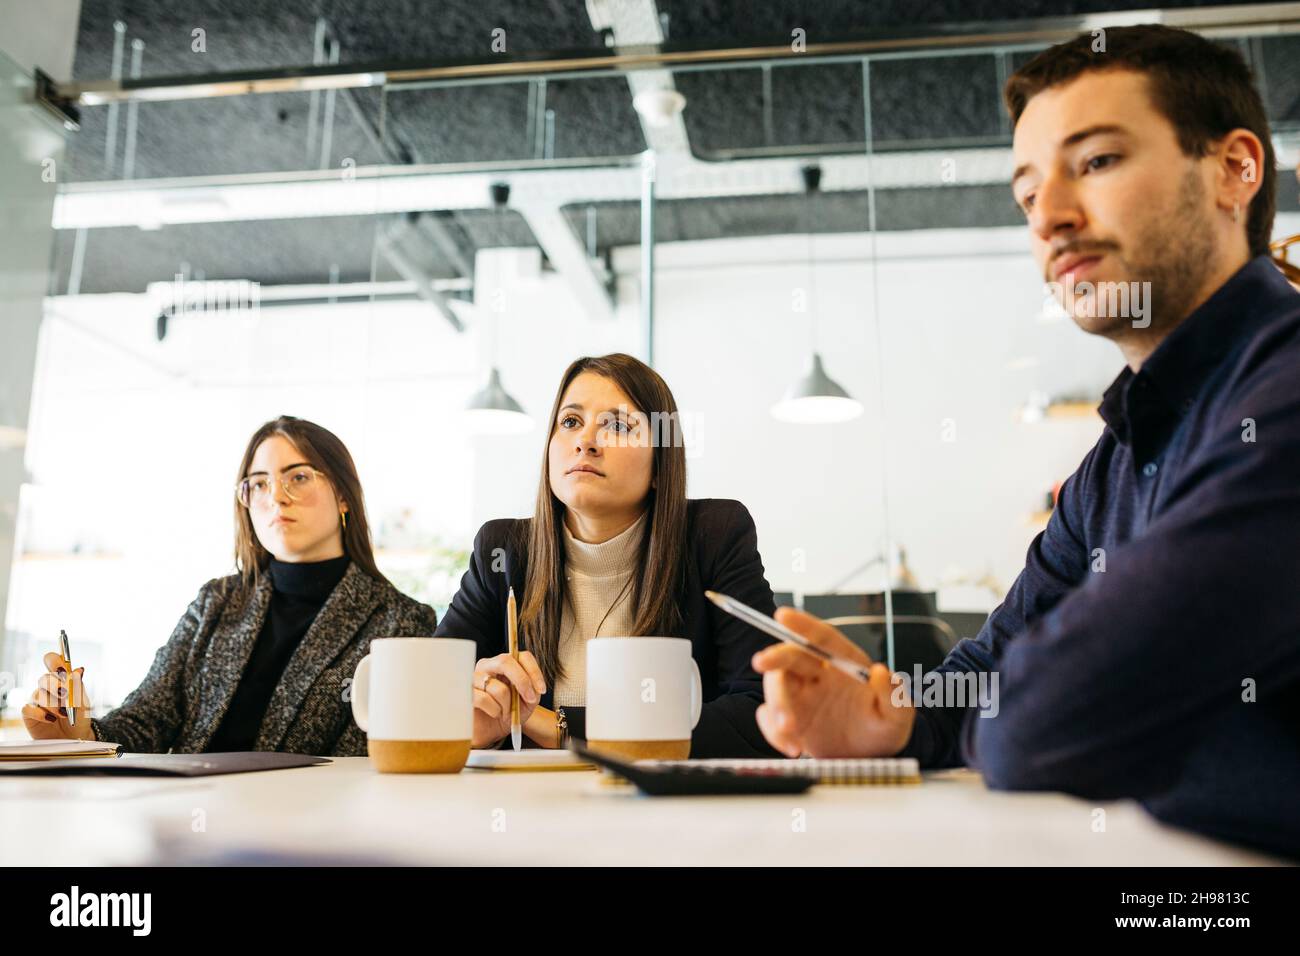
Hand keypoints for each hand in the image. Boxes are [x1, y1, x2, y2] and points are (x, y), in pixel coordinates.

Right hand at [22, 652, 95, 740]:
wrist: (75, 738)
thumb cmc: (80, 718)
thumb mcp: (84, 703)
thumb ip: (79, 687)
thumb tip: (78, 670)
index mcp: (62, 679)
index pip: (52, 661)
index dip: (54, 661)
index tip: (62, 669)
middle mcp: (47, 687)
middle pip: (44, 677)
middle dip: (55, 686)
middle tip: (65, 695)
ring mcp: (37, 700)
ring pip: (38, 694)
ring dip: (53, 704)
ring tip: (64, 713)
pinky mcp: (29, 713)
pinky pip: (28, 708)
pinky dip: (40, 714)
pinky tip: (51, 719)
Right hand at [472, 651, 545, 748]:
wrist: (488, 732)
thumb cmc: (507, 714)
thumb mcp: (526, 703)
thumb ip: (532, 691)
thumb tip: (533, 687)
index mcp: (504, 665)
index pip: (521, 656)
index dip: (533, 671)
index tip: (541, 690)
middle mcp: (487, 666)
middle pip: (505, 661)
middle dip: (522, 681)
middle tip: (529, 699)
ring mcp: (473, 678)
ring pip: (498, 687)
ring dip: (507, 705)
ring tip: (505, 713)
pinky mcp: (465, 693)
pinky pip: (484, 700)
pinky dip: (495, 711)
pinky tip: (494, 714)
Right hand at [752, 608, 914, 757]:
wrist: (872, 760)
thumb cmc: (885, 730)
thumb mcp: (898, 717)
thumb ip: (894, 694)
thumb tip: (882, 672)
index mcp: (844, 663)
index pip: (822, 638)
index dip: (803, 624)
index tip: (782, 615)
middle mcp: (818, 674)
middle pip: (790, 657)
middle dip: (774, 657)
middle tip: (762, 662)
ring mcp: (801, 696)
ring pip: (775, 686)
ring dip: (776, 704)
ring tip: (790, 730)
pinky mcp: (790, 718)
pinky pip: (769, 717)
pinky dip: (773, 732)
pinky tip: (793, 747)